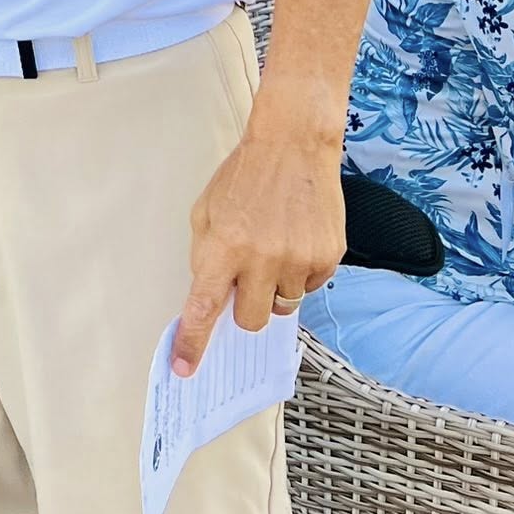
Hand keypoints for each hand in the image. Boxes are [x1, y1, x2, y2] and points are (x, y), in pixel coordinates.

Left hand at [171, 131, 343, 375]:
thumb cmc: (246, 175)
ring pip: (282, 306)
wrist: (294, 144)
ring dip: (274, 287)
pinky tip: (296, 239)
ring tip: (274, 247)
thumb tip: (209, 299)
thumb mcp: (207, 211)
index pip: (203, 307)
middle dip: (244, 306)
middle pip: (249, 320)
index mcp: (224, 245)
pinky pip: (310, 287)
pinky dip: (301, 272)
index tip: (185, 369)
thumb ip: (206, 257)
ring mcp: (298, 259)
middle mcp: (261, 257)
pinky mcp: (328, 257)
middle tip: (247, 276)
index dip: (193, 343)